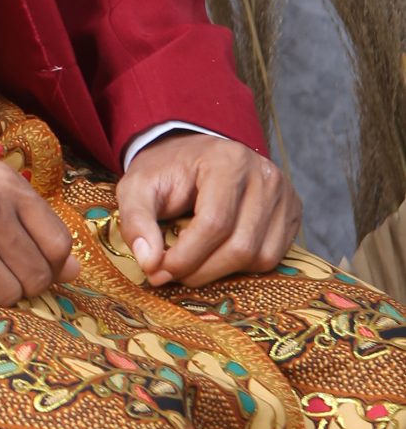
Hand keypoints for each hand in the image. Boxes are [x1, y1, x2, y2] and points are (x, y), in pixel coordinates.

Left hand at [115, 131, 299, 287]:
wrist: (194, 154)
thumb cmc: (166, 171)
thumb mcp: (138, 187)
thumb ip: (137, 220)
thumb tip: (150, 263)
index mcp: (227, 160)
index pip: (214, 222)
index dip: (186, 256)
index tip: (159, 271)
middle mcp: (264, 175)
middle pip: (240, 245)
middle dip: (201, 270)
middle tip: (171, 275)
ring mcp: (284, 194)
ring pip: (259, 257)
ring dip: (221, 272)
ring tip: (192, 263)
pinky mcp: (292, 212)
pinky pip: (273, 257)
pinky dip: (243, 267)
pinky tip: (217, 255)